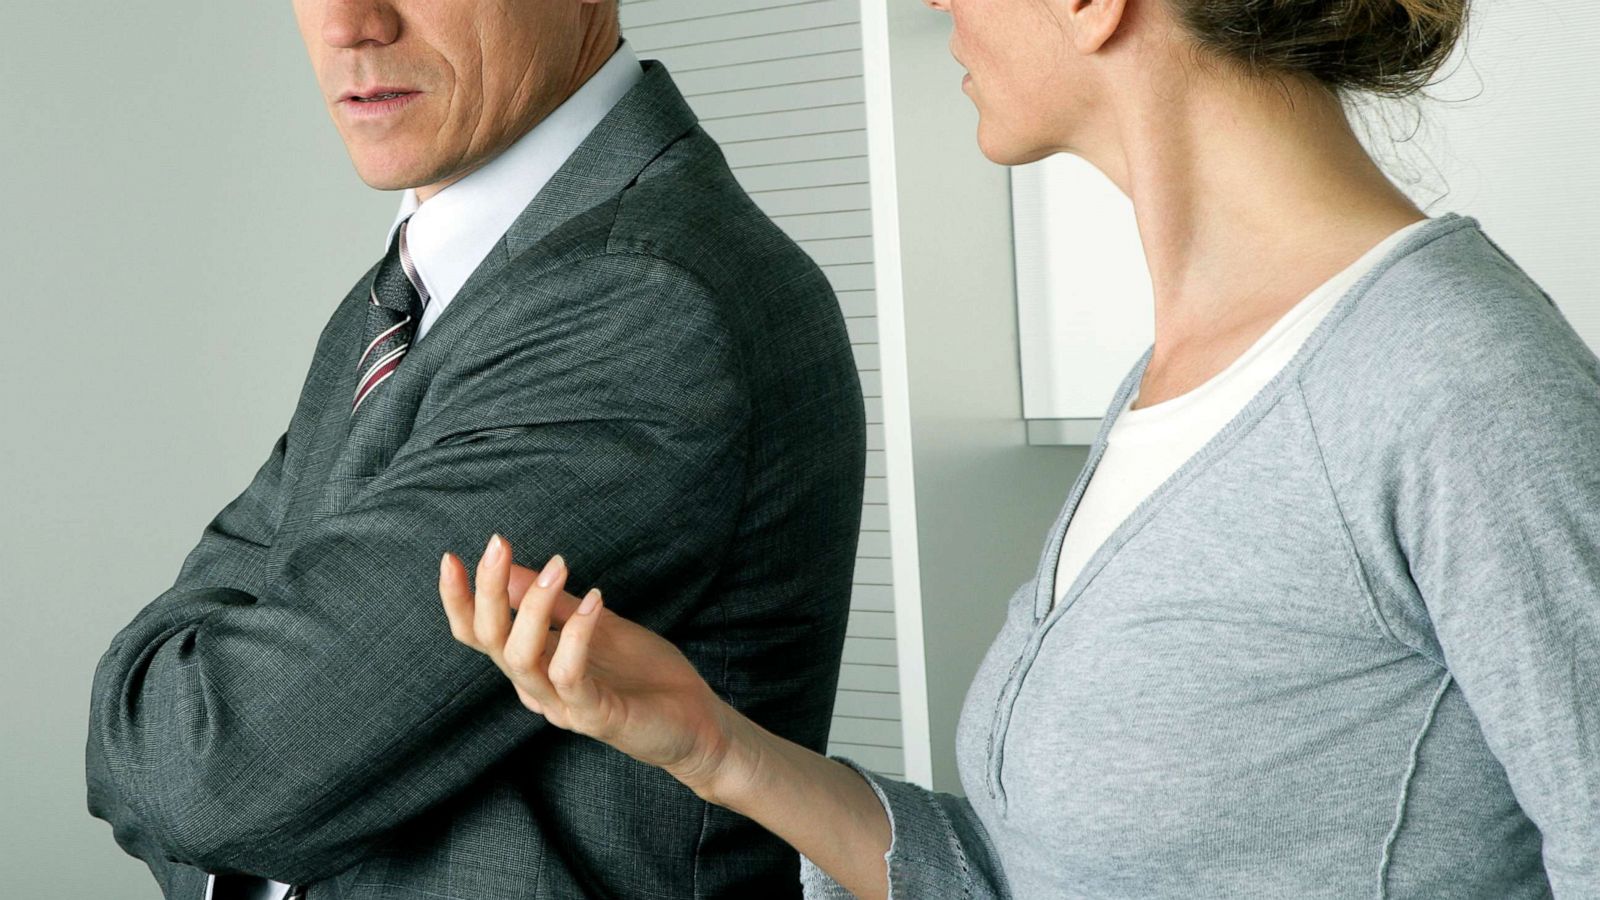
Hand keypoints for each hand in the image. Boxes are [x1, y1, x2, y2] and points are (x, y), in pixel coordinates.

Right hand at [438, 534, 747, 799]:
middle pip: (489, 642)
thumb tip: (509, 569)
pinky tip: (593, 602)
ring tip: (559, 565)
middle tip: (497, 544)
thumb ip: (555, 604)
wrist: (698, 723)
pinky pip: (569, 677)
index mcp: (534, 666)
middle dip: (486, 590)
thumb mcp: (598, 624)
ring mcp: (563, 706)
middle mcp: (538, 688)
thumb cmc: (644, 674)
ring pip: (519, 659)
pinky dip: (575, 635)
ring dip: (531, 606)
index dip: (458, 600)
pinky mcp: (594, 717)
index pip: (479, 636)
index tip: (452, 557)